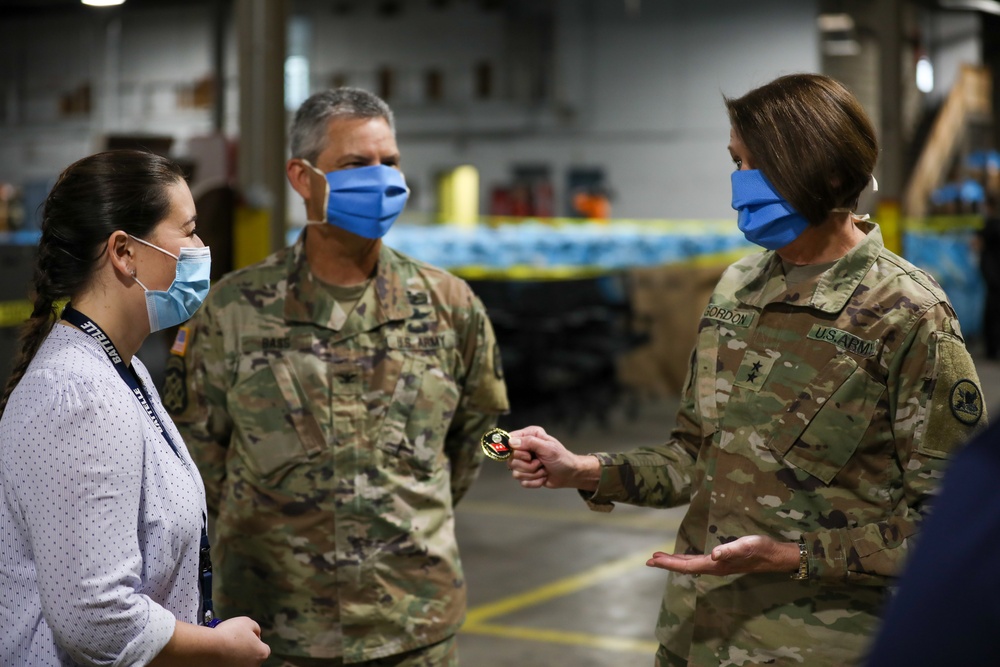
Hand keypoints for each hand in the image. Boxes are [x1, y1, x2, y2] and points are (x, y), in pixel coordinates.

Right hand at [215, 617, 270, 665]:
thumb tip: (255, 631)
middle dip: (245, 648)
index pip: (264, 648)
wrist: (210, 648)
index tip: (248, 636)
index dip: (256, 641)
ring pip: (240, 662)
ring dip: (235, 655)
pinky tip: (220, 653)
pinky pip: (229, 664)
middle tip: (235, 640)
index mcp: (261, 653)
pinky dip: (226, 660)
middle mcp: (253, 665)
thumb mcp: (247, 621)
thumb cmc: (229, 635)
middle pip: (252, 656)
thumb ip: (255, 627)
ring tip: (226, 646)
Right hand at [507, 426, 599, 490]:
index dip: (515, 451)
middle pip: (511, 460)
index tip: (528, 455)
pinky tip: (543, 476)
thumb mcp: (548, 448)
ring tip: (543, 469)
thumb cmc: (562, 458)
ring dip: (533, 474)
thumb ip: (530, 442)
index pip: (509, 441)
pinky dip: (535, 481)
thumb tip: (511, 442)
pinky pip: (522, 482)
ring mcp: (523, 462)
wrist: (569, 474)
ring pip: (515, 473)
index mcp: (529, 436)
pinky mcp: (525, 475)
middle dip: (528, 465)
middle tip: (540, 462)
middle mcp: (524, 448)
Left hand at [646, 535, 799, 575]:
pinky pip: (697, 562)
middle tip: (649, 560)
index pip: (686, 565)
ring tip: (659, 558)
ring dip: (674, 562)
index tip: (653, 561)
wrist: (773, 556)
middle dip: (666, 564)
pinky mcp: (721, 561)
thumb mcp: (744, 546)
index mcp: (715, 565)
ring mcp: (717, 566)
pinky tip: (683, 558)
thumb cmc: (759, 549)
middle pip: (685, 567)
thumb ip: (729, 550)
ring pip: (690, 565)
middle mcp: (713, 567)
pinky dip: (685, 559)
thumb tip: (713, 555)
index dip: (669, 563)